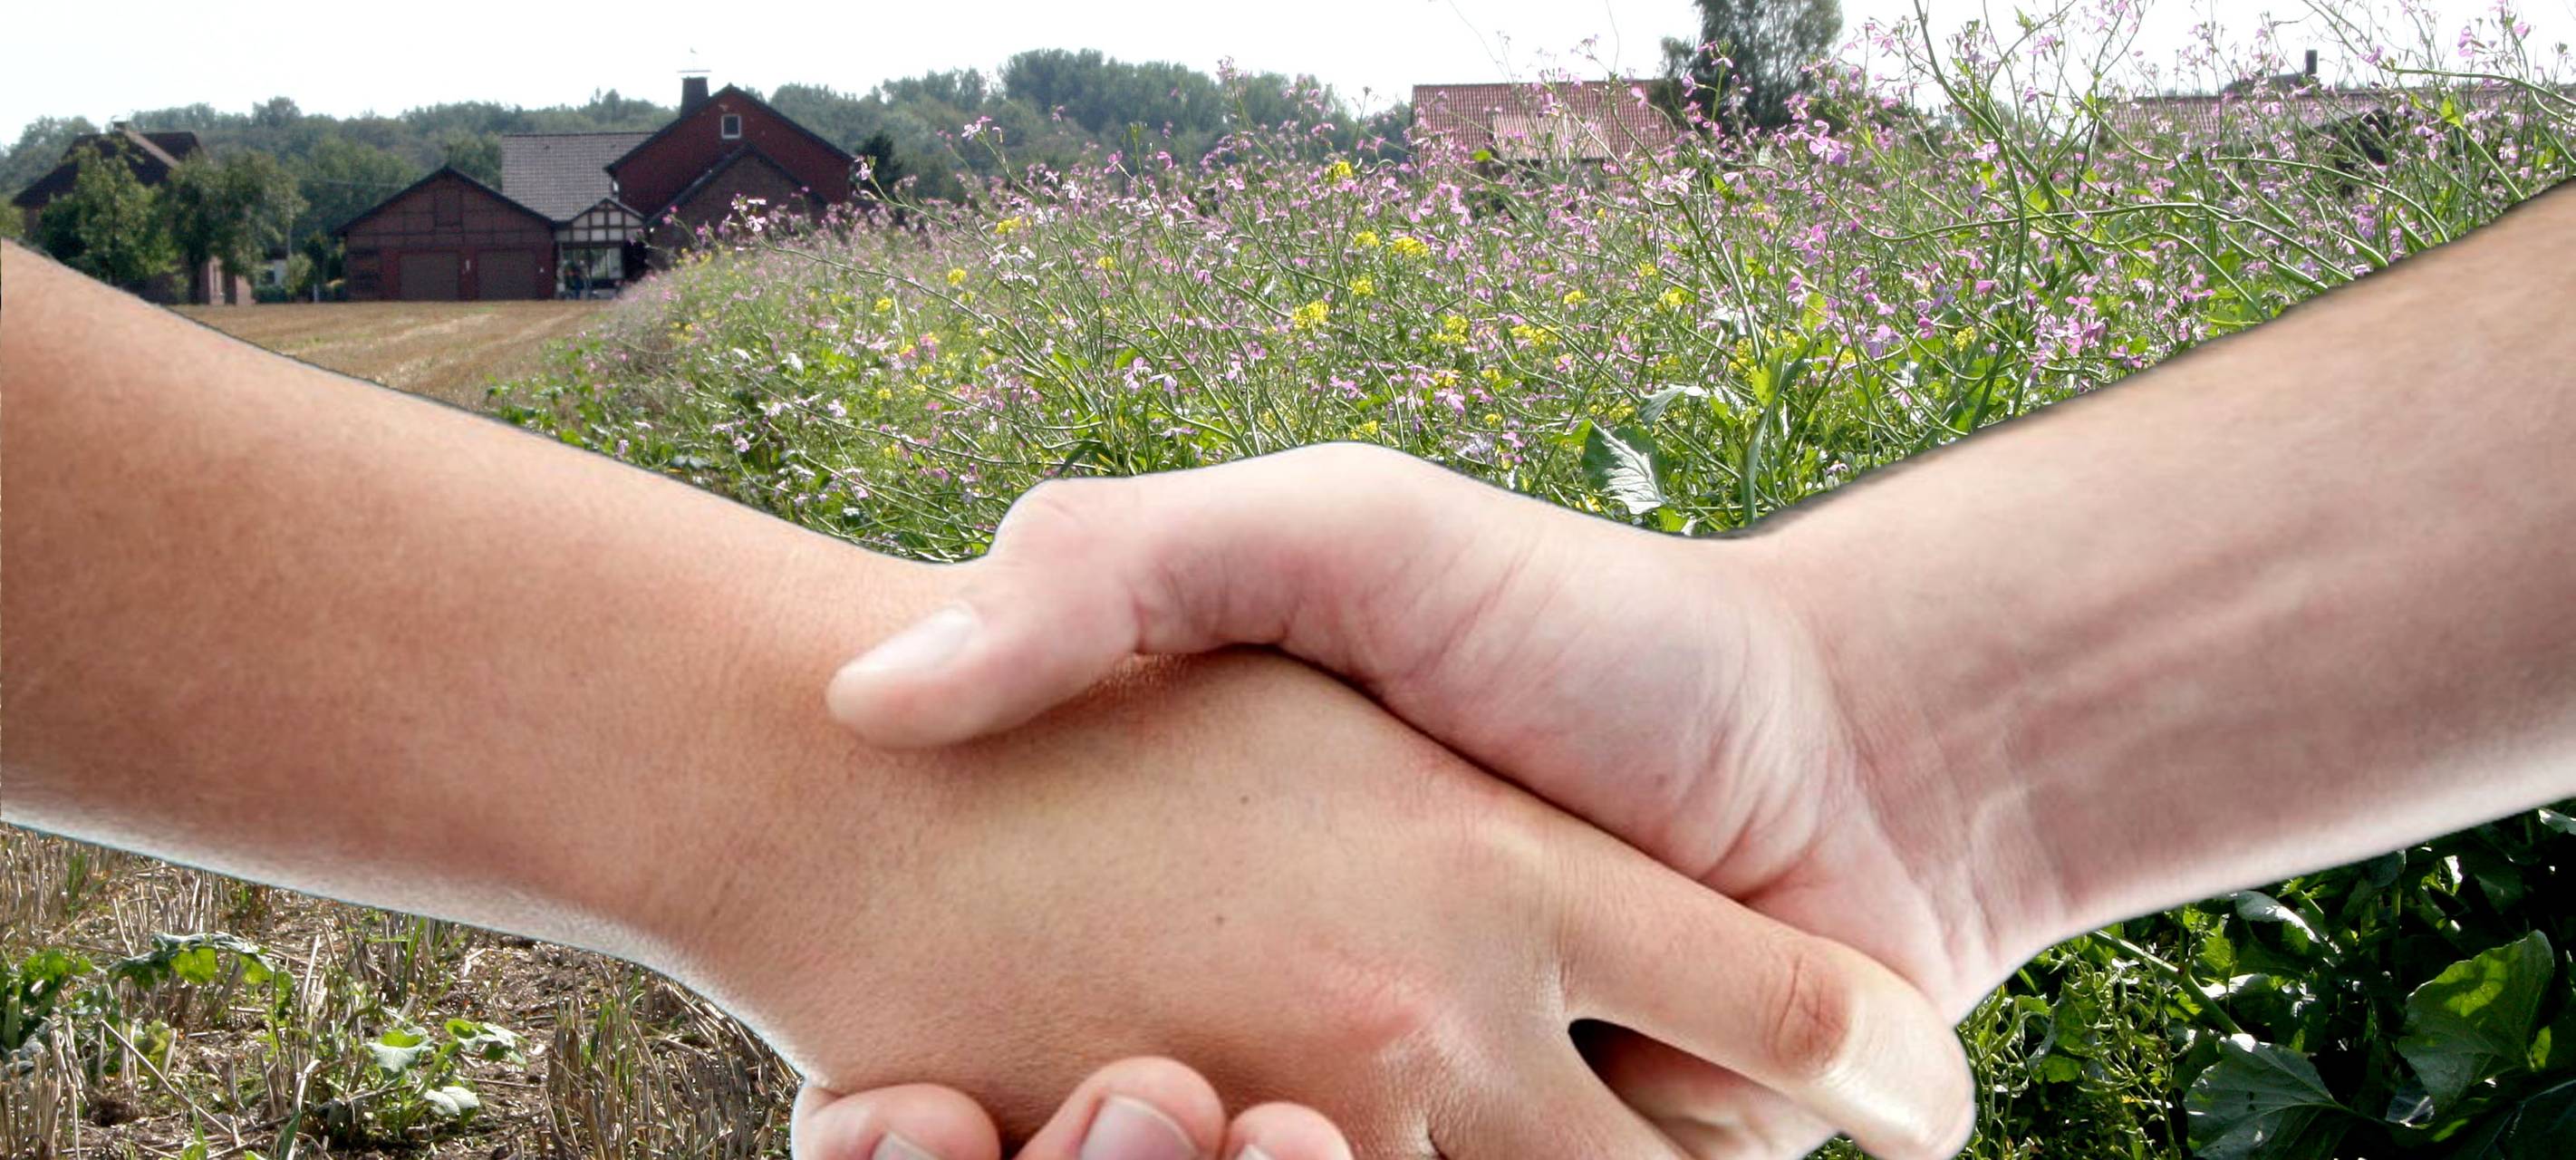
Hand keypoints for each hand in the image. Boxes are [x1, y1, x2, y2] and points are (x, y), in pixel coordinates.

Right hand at [681, 650, 1970, 1159]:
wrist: (1858, 738)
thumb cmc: (1583, 624)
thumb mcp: (1332, 539)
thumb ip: (1123, 574)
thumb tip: (873, 693)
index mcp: (1277, 920)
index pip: (1046, 1057)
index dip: (926, 1117)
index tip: (886, 1109)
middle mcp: (1367, 1050)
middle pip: (1172, 1154)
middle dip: (1123, 1151)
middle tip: (1078, 1105)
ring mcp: (1486, 1138)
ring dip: (1268, 1158)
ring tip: (1219, 1101)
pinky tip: (1356, 1120)